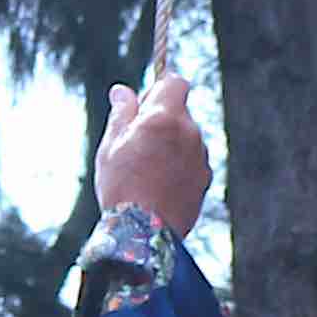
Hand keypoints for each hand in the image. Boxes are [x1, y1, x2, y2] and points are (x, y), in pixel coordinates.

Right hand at [97, 73, 214, 237]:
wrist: (142, 234)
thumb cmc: (121, 186)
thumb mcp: (111, 145)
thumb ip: (122, 113)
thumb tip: (122, 90)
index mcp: (165, 117)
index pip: (175, 82)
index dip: (160, 88)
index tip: (145, 105)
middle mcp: (190, 132)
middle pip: (180, 112)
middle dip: (162, 120)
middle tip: (137, 144)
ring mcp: (201, 156)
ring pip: (186, 138)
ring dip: (172, 144)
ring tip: (146, 170)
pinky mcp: (205, 178)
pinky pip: (192, 161)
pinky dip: (179, 165)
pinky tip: (159, 184)